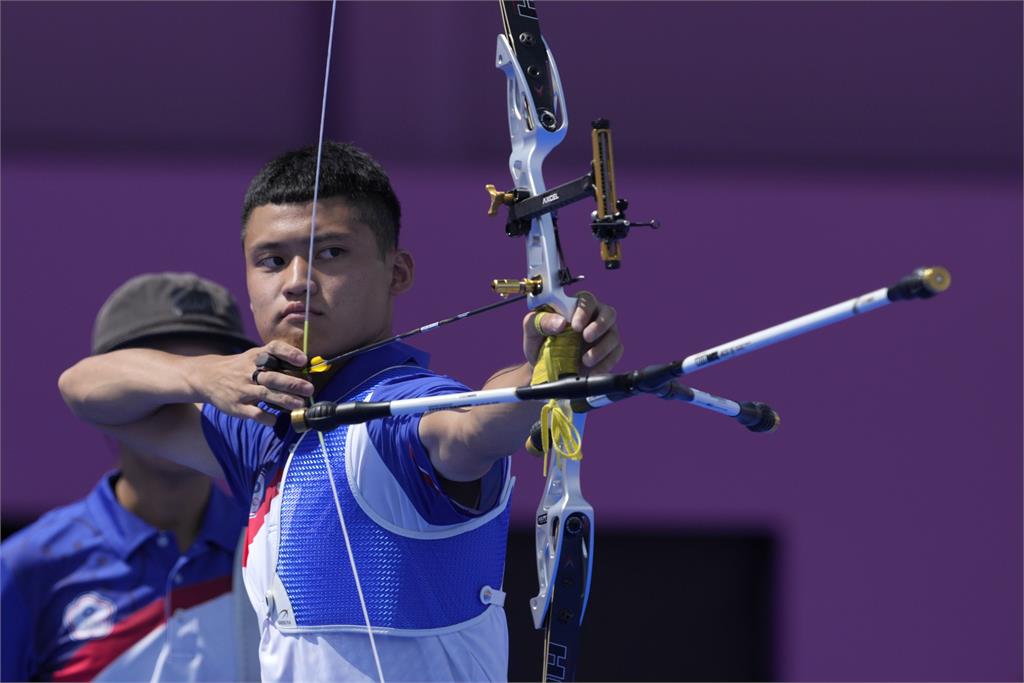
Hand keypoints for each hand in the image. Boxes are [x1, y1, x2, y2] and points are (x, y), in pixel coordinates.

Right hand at [194, 340, 312, 426]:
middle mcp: (249, 371)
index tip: (303, 361)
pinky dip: (266, 417)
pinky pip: (254, 413)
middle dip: (293, 383)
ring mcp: (242, 390)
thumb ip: (275, 360)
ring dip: (285, 400)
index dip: (289, 354)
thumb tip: (306, 367)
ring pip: (266, 395)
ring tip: (301, 405)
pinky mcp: (236, 406)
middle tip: (310, 389)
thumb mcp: (253, 357)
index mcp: (255, 356)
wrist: (207, 377)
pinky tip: (276, 419)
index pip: (274, 349)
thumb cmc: (240, 367)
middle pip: (273, 376)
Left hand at [522, 292, 622, 375]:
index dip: (584, 311)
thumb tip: (560, 322)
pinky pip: (615, 354)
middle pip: (608, 313)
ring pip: (613, 335)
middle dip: (599, 325)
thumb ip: (541, 321)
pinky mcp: (609, 352)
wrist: (543, 368)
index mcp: (576, 306)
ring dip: (602, 348)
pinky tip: (592, 370)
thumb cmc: (539, 342)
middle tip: (586, 338)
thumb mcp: (532, 329)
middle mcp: (594, 317)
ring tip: (585, 360)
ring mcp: (604, 335)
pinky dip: (605, 363)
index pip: (587, 300)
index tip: (575, 326)